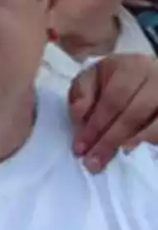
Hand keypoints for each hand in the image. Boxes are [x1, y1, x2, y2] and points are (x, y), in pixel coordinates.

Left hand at [69, 54, 157, 172]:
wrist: (148, 75)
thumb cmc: (115, 78)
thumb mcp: (94, 77)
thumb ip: (82, 92)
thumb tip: (79, 114)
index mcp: (131, 68)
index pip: (112, 100)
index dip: (95, 126)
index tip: (80, 147)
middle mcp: (156, 79)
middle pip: (133, 115)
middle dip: (109, 141)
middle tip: (93, 161)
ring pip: (155, 125)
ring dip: (133, 143)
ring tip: (115, 157)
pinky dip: (152, 141)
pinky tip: (135, 151)